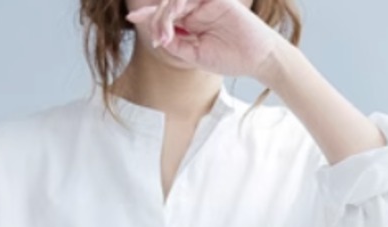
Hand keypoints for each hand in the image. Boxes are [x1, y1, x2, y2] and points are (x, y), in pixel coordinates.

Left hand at [125, 0, 284, 80]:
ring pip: (176, 0)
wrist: (256, 60)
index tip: (132, 18)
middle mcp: (197, 9)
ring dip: (165, 14)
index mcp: (191, 22)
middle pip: (167, 6)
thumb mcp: (194, 56)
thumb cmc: (229, 58)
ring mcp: (206, 3)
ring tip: (164, 34)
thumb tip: (157, 36)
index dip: (148, 14)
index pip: (166, 15)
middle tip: (159, 39)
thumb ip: (176, 44)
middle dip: (156, 20)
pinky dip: (178, 5)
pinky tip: (174, 18)